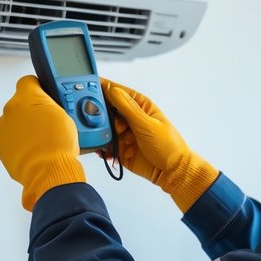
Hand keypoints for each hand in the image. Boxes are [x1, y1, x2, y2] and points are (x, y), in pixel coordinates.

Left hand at [0, 75, 86, 210]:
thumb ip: (50, 105)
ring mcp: (3, 128)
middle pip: (19, 104)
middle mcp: (11, 110)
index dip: (38, 88)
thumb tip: (48, 105)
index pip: (28, 82)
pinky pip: (8, 140)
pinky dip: (17, 144)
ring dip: (23, 128)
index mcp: (27, 97)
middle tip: (46, 123)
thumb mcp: (65, 115)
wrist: (48, 171)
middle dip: (30, 111)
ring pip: (13, 122)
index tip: (43, 95)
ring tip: (39, 140)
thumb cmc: (58, 145)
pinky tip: (31, 150)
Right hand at [101, 78, 217, 212]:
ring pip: (104, 128)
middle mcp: (130, 118)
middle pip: (107, 110)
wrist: (172, 172)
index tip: (88, 88)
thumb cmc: (168, 146)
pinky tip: (105, 152)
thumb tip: (113, 90)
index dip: (103, 89)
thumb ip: (128, 108)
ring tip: (108, 140)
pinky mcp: (119, 148)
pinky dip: (103, 148)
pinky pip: (105, 145)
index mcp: (139, 106)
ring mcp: (124, 133)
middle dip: (101, 116)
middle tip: (100, 122)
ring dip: (102, 133)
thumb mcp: (147, 125)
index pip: (117, 92)